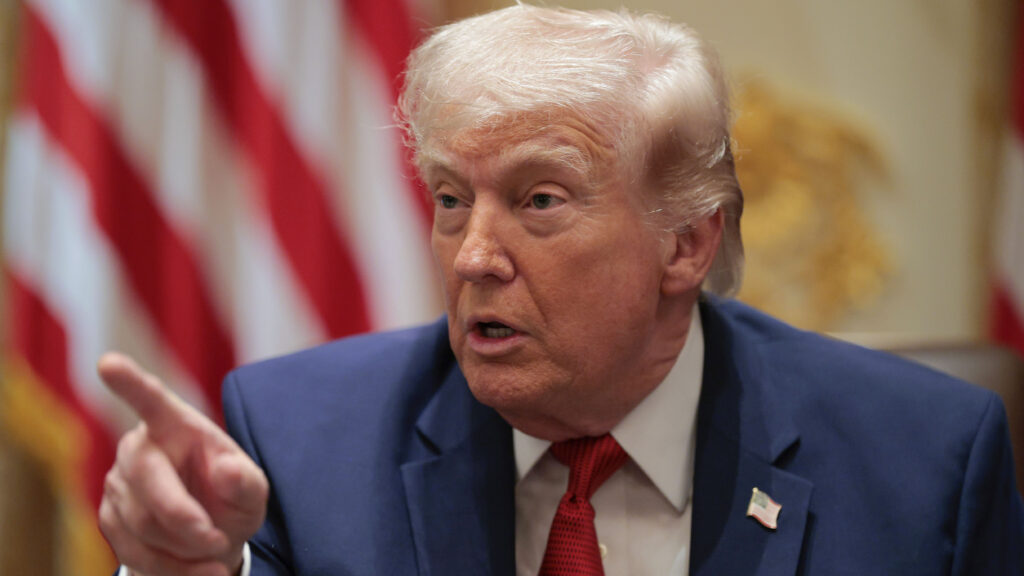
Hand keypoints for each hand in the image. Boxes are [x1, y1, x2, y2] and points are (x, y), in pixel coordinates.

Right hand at [98, 353, 267, 575]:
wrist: (213, 536)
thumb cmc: (232, 498)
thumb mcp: (252, 490)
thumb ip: (245, 481)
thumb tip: (226, 470)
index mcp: (176, 424)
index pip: (152, 400)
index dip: (130, 383)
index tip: (108, 363)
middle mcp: (138, 447)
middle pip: (150, 485)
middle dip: (186, 521)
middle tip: (218, 542)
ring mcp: (117, 483)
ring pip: (143, 526)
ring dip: (186, 549)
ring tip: (215, 552)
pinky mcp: (108, 518)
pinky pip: (134, 553)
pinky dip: (172, 569)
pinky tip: (200, 570)